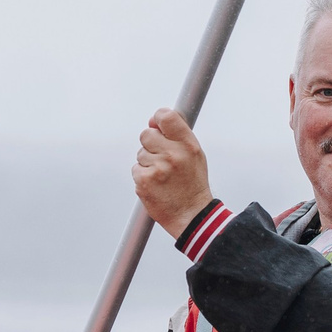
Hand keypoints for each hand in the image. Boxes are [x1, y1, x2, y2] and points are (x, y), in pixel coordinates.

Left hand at [134, 107, 215, 238]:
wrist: (192, 215)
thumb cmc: (193, 183)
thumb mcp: (194, 155)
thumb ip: (176, 135)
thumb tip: (153, 121)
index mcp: (188, 145)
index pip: (166, 117)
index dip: (158, 118)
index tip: (157, 123)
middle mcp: (173, 155)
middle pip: (146, 134)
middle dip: (151, 144)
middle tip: (163, 158)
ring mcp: (157, 168)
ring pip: (140, 153)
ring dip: (148, 163)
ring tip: (163, 176)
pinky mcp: (144, 181)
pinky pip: (136, 169)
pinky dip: (143, 176)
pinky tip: (157, 185)